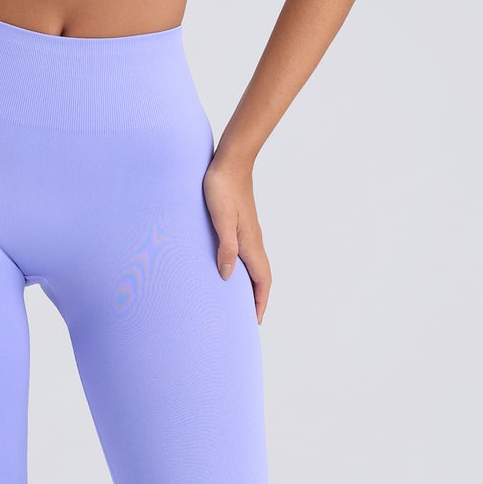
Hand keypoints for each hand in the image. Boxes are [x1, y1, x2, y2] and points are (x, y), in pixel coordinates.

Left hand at [202, 151, 269, 319]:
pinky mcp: (241, 224)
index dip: (260, 301)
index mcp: (250, 243)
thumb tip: (227, 276)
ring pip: (254, 265)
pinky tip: (230, 267)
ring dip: (251, 284)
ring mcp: (248, 232)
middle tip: (248, 317)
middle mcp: (253, 240)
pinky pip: (246, 254)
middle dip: (257, 298)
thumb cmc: (222, 188)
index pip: (262, 280)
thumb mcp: (220, 219)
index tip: (255, 321)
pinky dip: (243, 269)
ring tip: (240, 299)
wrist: (230, 162)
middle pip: (261, 276)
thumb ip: (225, 247)